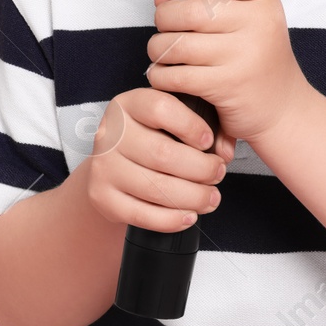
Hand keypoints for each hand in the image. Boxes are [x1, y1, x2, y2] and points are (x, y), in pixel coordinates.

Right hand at [81, 86, 232, 232]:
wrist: (112, 167)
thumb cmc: (150, 140)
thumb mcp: (165, 121)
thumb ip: (194, 125)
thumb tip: (223, 150)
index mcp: (128, 105)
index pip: (160, 108)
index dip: (191, 126)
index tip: (209, 141)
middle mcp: (110, 134)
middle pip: (162, 153)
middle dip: (200, 168)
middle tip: (218, 173)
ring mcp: (103, 167)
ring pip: (155, 187)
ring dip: (192, 197)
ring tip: (211, 198)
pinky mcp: (102, 197)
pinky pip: (141, 214)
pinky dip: (171, 219)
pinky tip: (189, 215)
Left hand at [145, 0, 314, 144]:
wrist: (282, 107)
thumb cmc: (255, 58)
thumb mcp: (243, 21)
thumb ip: (203, 0)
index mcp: (263, 0)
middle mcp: (258, 24)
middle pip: (190, 12)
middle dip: (164, 19)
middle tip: (165, 28)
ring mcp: (244, 56)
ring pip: (177, 45)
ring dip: (158, 49)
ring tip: (163, 53)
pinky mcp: (228, 85)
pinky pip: (176, 75)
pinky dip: (161, 76)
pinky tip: (166, 75)